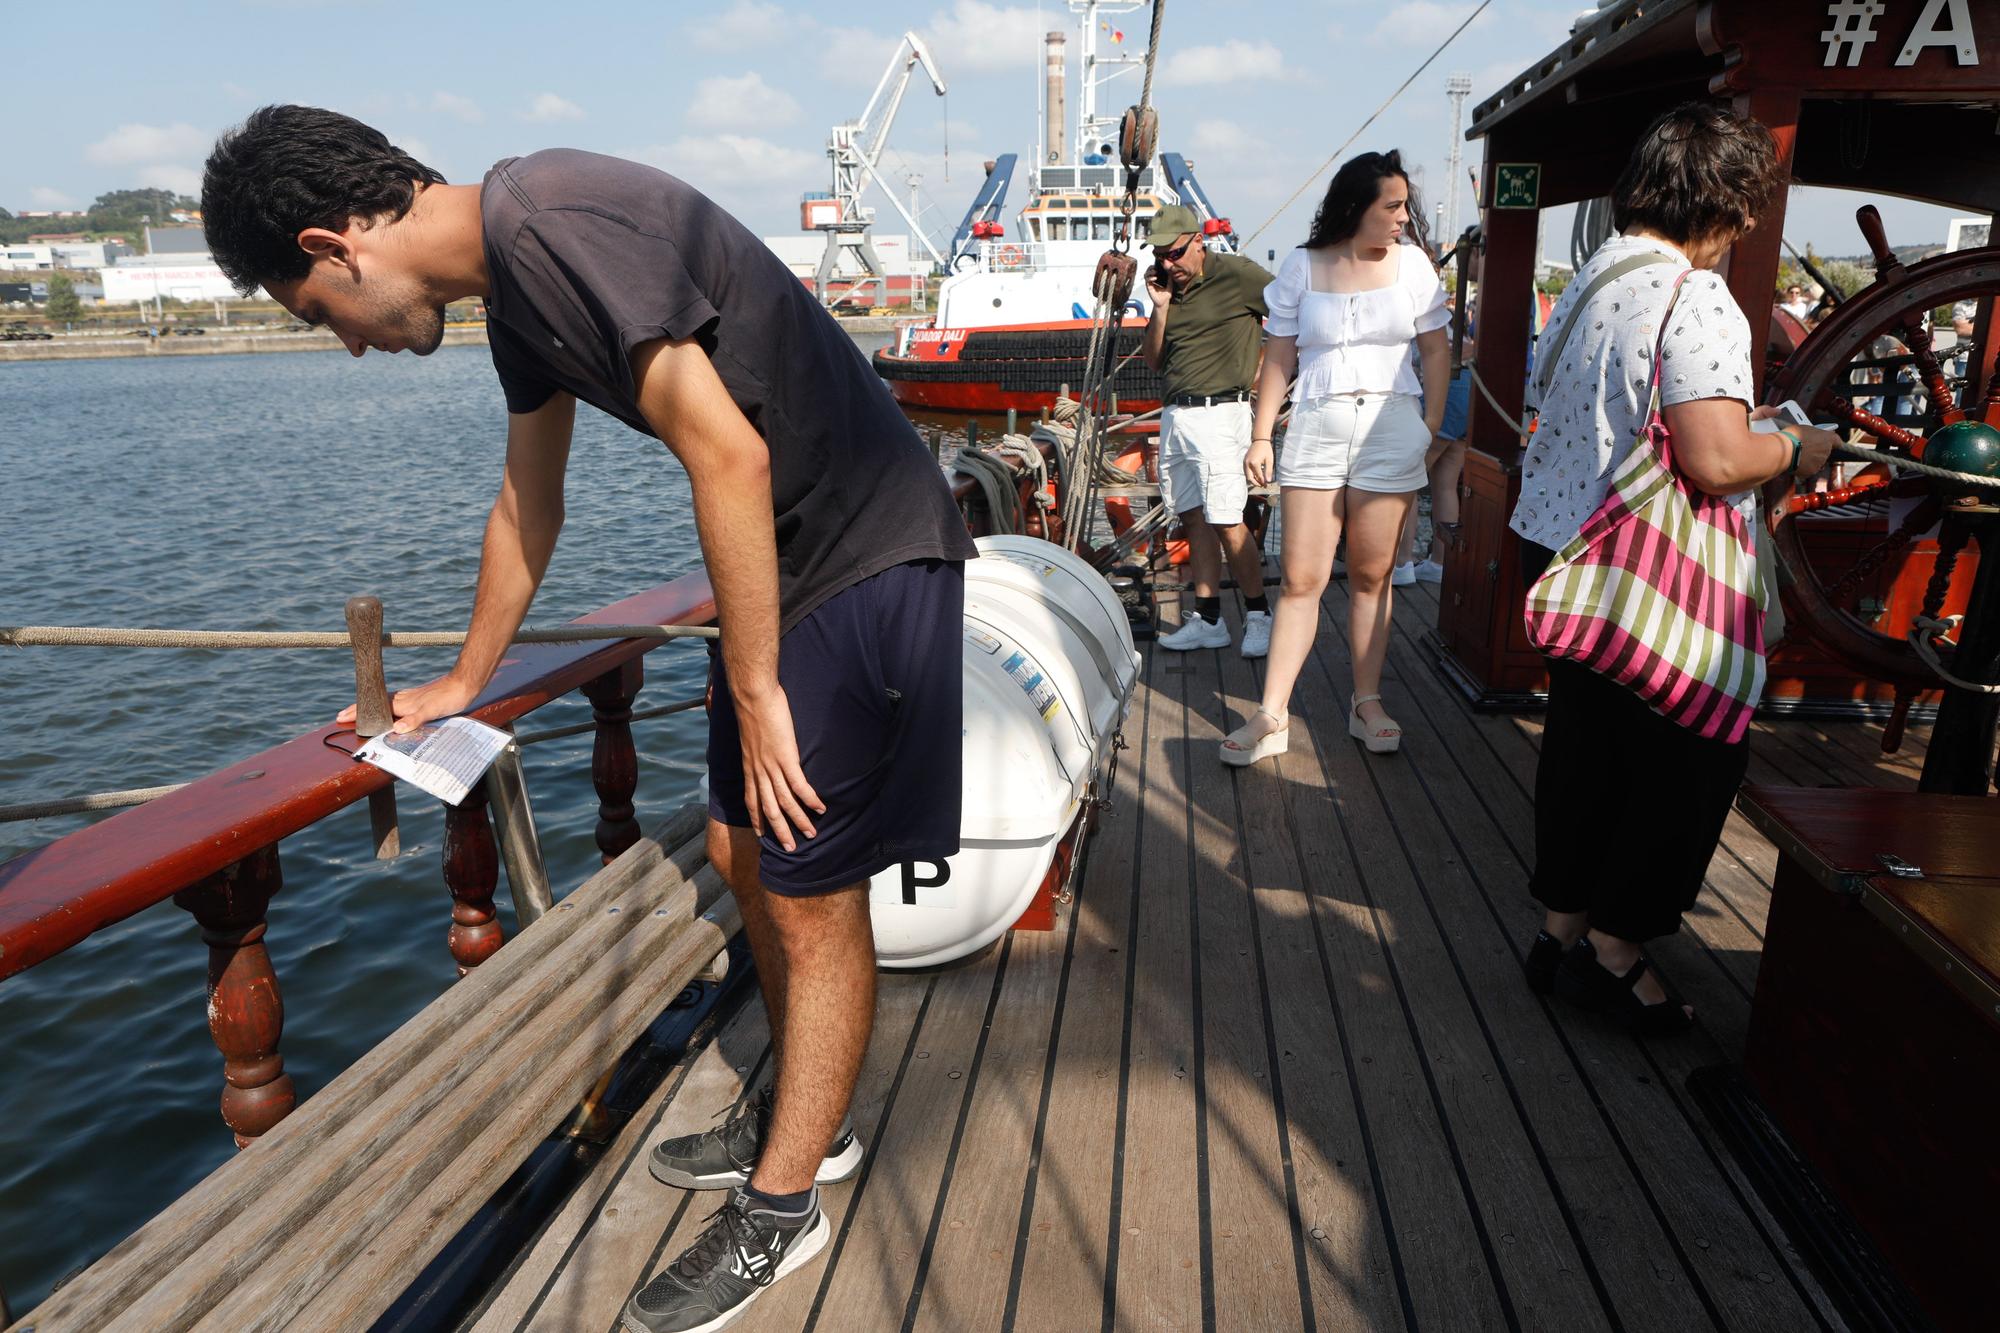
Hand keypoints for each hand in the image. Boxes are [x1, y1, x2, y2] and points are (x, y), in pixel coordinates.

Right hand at [335, 672, 481, 734]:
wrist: (465, 683)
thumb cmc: (449, 697)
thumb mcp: (432, 711)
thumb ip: (414, 719)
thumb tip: (396, 729)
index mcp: (403, 703)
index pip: (374, 707)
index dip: (357, 712)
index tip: (340, 717)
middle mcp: (404, 699)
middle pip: (375, 704)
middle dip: (358, 710)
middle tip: (342, 716)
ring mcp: (411, 698)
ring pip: (384, 703)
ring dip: (371, 708)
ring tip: (360, 713)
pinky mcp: (420, 698)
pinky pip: (396, 703)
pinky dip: (386, 707)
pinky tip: (391, 710)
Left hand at [734, 684, 823, 851]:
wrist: (753, 695)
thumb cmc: (753, 709)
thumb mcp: (750, 734)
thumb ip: (756, 746)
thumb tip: (762, 749)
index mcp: (749, 768)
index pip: (752, 801)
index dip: (757, 819)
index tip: (762, 835)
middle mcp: (758, 772)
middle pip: (769, 809)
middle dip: (780, 830)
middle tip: (790, 848)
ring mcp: (772, 766)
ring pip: (785, 802)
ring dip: (799, 820)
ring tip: (811, 834)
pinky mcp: (785, 758)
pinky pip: (799, 785)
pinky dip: (809, 799)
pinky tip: (820, 808)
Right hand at [1144, 264, 1170, 305]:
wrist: (1164, 302)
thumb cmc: (1166, 293)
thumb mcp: (1170, 283)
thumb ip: (1170, 276)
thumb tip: (1170, 268)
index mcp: (1157, 277)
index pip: (1154, 269)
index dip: (1154, 265)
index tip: (1158, 263)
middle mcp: (1152, 279)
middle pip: (1148, 270)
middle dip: (1150, 267)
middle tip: (1155, 267)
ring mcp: (1150, 283)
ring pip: (1146, 274)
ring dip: (1149, 272)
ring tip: (1154, 271)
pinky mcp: (1149, 287)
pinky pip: (1147, 281)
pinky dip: (1150, 278)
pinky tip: (1155, 278)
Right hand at [1244, 440, 1273, 485]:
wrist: (1260, 440)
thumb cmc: (1266, 449)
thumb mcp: (1269, 460)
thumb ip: (1268, 471)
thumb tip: (1268, 481)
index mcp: (1254, 463)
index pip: (1258, 476)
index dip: (1263, 482)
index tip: (1266, 485)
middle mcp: (1247, 464)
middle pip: (1250, 478)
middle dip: (1256, 483)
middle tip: (1262, 485)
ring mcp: (1245, 462)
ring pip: (1247, 475)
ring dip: (1253, 479)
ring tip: (1260, 481)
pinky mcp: (1244, 461)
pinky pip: (1246, 471)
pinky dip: (1251, 475)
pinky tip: (1257, 475)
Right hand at [1793, 424, 1838, 477]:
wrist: (1784, 451)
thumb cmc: (1792, 436)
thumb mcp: (1804, 429)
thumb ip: (1812, 434)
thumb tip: (1811, 436)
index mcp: (1827, 438)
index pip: (1837, 440)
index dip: (1834, 442)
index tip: (1831, 442)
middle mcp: (1826, 450)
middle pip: (1824, 451)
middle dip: (1816, 451)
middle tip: (1804, 448)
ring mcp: (1820, 462)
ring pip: (1817, 461)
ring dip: (1810, 459)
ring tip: (1797, 456)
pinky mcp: (1812, 471)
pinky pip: (1809, 469)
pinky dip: (1803, 467)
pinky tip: (1795, 463)